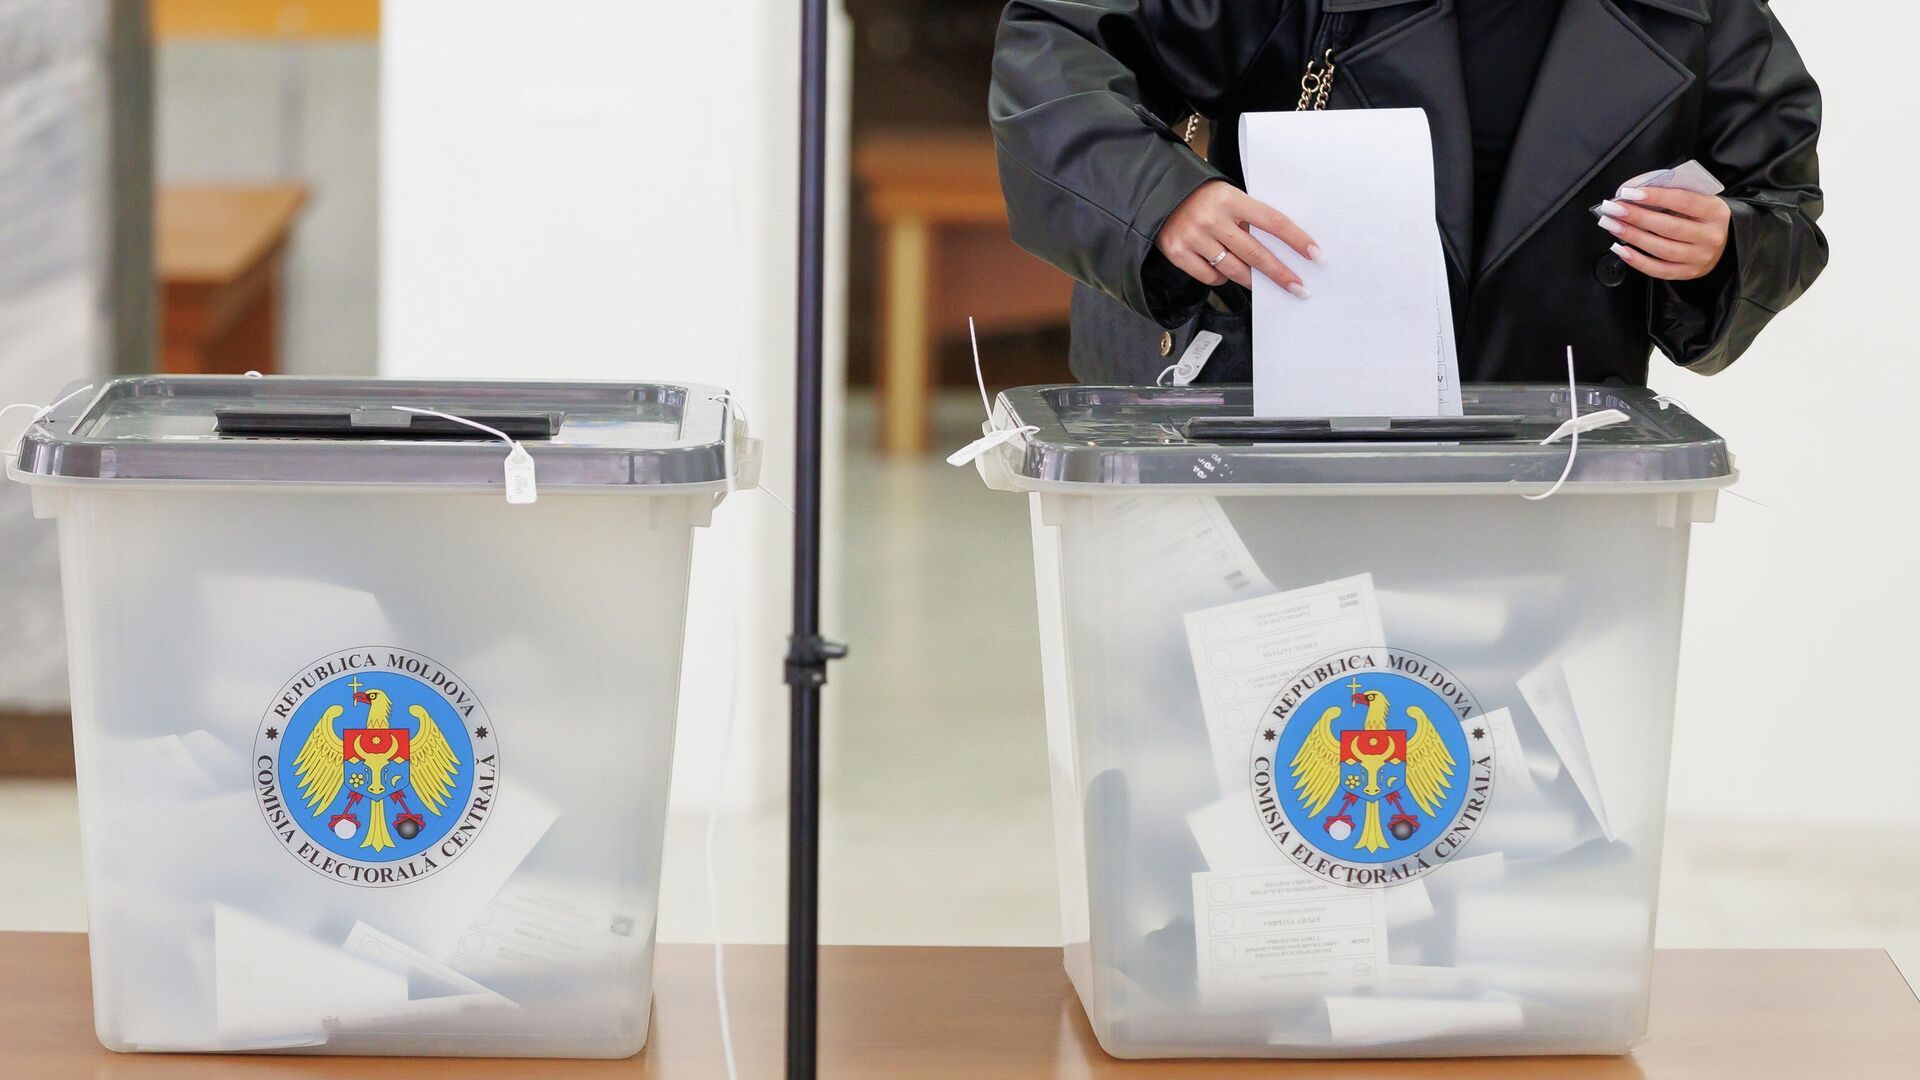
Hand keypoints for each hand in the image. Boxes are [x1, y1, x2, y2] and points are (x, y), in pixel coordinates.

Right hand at [1157, 180, 1322, 297]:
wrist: (1157, 194)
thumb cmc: (1202, 197)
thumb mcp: (1228, 196)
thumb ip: (1248, 218)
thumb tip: (1277, 249)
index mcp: (1231, 199)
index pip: (1272, 221)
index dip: (1296, 239)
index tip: (1315, 255)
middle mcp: (1213, 219)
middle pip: (1255, 253)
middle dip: (1280, 273)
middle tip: (1298, 288)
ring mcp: (1194, 237)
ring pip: (1233, 269)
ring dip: (1252, 281)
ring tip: (1262, 286)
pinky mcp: (1178, 253)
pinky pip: (1210, 276)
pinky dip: (1220, 277)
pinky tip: (1222, 270)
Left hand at [1596, 186, 1730, 280]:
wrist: (1725, 243)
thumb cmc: (1701, 215)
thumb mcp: (1697, 198)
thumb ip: (1670, 192)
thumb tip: (1632, 190)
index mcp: (1715, 212)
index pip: (1684, 201)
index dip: (1655, 196)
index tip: (1628, 192)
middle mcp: (1710, 236)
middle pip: (1670, 227)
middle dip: (1637, 217)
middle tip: (1613, 209)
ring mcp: (1700, 257)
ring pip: (1663, 249)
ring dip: (1633, 237)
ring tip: (1612, 226)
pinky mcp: (1688, 273)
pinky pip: (1659, 270)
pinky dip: (1637, 261)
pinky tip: (1621, 249)